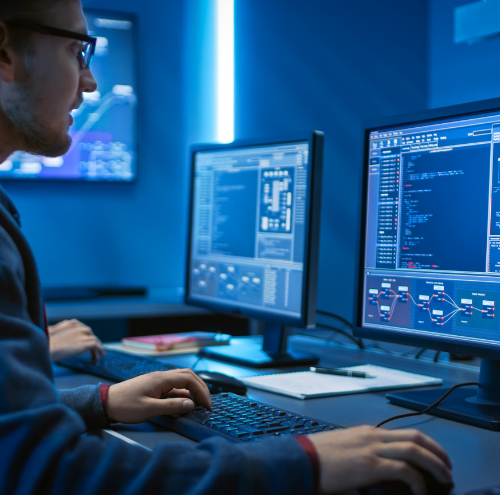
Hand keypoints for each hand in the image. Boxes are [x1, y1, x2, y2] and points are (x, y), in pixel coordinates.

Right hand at [48, 319, 104, 361]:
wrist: (46, 348)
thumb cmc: (44, 345)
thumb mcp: (51, 336)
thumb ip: (58, 336)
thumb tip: (61, 343)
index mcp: (68, 325)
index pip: (81, 327)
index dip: (85, 334)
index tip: (86, 339)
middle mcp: (76, 328)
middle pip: (89, 332)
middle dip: (92, 339)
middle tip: (94, 347)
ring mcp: (81, 335)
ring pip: (94, 339)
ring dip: (98, 346)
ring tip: (99, 354)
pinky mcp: (84, 343)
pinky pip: (96, 345)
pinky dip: (100, 349)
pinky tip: (101, 355)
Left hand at [106, 368, 210, 423]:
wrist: (106, 403)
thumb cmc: (125, 406)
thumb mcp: (149, 409)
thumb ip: (171, 407)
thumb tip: (191, 405)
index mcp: (162, 379)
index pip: (188, 379)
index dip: (201, 390)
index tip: (207, 404)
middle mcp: (162, 376)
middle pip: (187, 376)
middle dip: (200, 388)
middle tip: (207, 402)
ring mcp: (158, 381)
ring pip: (181, 380)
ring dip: (192, 390)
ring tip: (199, 403)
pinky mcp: (154, 387)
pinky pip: (173, 387)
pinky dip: (182, 394)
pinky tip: (184, 404)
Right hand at [307, 426, 451, 493]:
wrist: (301, 459)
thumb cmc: (317, 459)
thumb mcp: (344, 453)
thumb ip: (363, 456)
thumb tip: (380, 472)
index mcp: (367, 433)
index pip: (404, 434)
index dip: (425, 446)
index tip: (434, 458)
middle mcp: (373, 436)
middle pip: (415, 438)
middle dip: (437, 452)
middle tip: (447, 467)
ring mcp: (372, 448)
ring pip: (414, 449)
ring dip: (435, 463)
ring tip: (444, 477)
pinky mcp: (369, 464)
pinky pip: (404, 470)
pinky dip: (417, 480)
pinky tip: (420, 490)